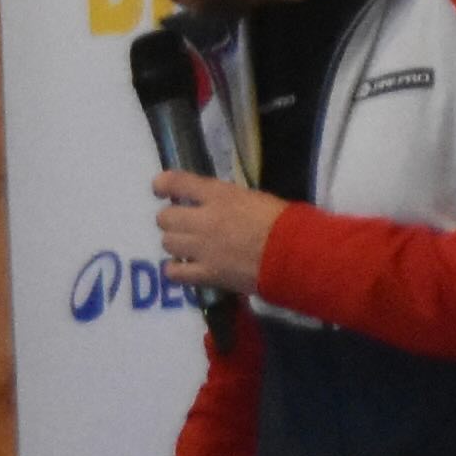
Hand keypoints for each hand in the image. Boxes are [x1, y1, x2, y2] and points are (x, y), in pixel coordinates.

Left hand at [150, 170, 284, 292]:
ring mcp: (202, 248)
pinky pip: (174, 273)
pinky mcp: (207, 274)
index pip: (176, 182)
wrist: (295, 254)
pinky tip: (184, 269)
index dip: (162, 185)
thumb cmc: (282, 222)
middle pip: (164, 218)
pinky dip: (175, 271)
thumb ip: (225, 199)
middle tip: (183, 225)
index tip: (160, 190)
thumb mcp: (253, 198)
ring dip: (175, 244)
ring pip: (167, 243)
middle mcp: (203, 219)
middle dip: (171, 220)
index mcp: (218, 195)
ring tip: (187, 248)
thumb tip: (209, 203)